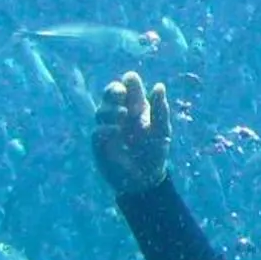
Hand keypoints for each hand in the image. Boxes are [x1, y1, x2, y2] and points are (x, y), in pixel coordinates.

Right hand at [93, 70, 170, 194]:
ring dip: (111, 109)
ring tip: (124, 114)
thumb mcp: (162, 131)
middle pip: (110, 93)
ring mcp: (109, 128)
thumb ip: (160, 109)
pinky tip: (116, 131)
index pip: (128, 86)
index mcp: (136, 107)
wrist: (145, 179)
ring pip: (101, 111)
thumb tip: (159, 86)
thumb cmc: (155, 152)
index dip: (129, 81)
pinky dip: (106, 128)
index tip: (131, 80)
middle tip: (121, 93)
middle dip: (113, 90)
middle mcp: (120, 114)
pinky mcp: (101, 144)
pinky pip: (98, 132)